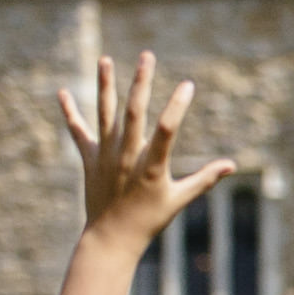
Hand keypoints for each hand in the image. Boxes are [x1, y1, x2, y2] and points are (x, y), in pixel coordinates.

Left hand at [58, 52, 233, 247]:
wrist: (111, 238)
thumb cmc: (149, 220)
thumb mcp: (179, 199)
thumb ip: (204, 179)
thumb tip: (231, 165)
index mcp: (151, 166)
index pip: (166, 129)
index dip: (177, 106)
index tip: (188, 85)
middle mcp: (126, 156)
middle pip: (133, 112)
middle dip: (141, 81)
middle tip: (147, 56)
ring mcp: (105, 156)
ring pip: (105, 114)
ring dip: (105, 85)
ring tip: (105, 59)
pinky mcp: (89, 159)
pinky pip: (78, 132)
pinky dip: (70, 112)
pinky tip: (62, 92)